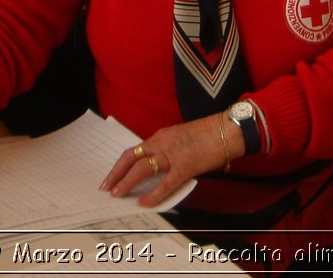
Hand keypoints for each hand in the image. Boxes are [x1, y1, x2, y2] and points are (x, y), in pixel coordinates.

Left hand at [100, 114, 240, 207]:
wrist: (226, 130)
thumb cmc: (208, 134)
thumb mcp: (181, 137)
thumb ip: (167, 150)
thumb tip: (158, 168)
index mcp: (161, 136)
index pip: (134, 151)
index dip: (120, 165)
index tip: (111, 176)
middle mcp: (162, 143)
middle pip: (131, 158)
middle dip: (116, 173)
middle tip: (106, 187)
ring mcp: (172, 154)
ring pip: (142, 168)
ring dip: (127, 182)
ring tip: (117, 194)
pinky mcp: (185, 166)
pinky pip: (165, 183)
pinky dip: (153, 194)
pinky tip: (144, 202)